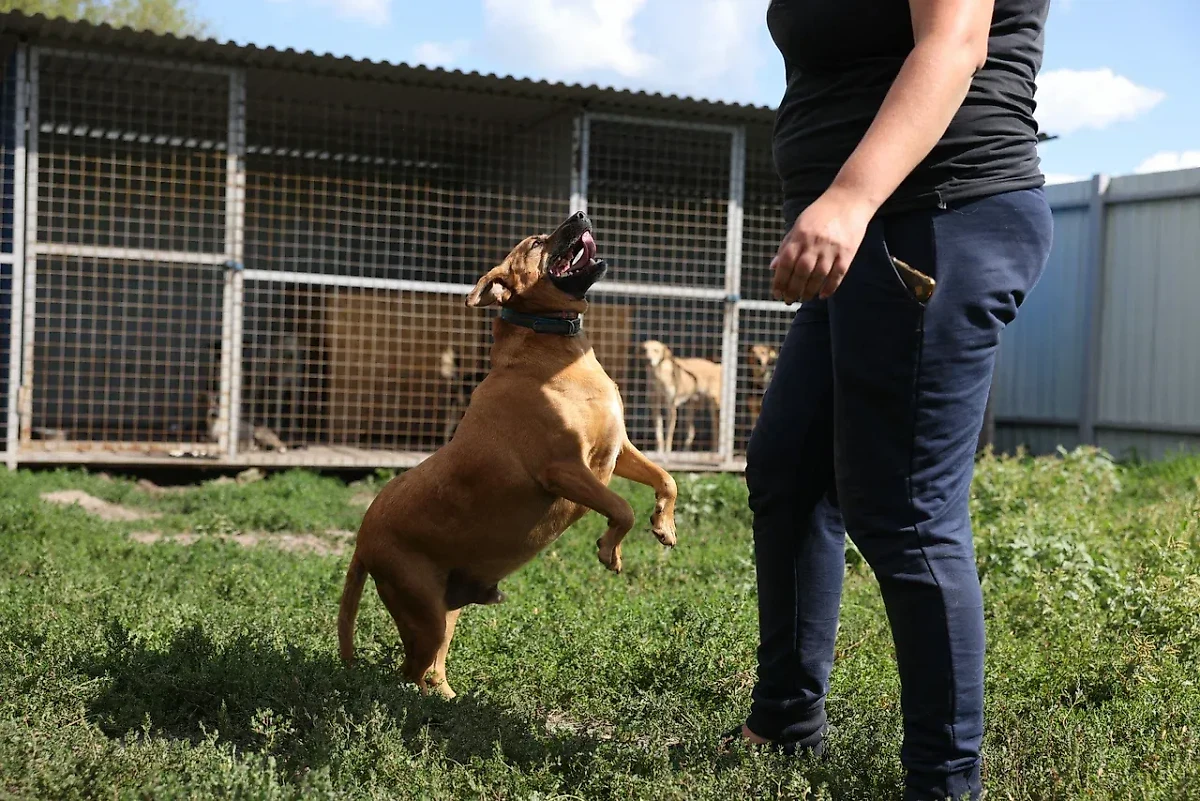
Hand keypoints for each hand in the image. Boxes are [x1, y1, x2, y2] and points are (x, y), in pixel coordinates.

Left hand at [770, 187, 875, 303]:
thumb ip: (786, 246)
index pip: (786, 263)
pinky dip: (829, 287)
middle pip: (801, 273)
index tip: (777, 293)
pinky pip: (837, 275)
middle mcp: (815, 243)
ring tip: (804, 298)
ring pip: (818, 276)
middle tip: (789, 300)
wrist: (849, 200)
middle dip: (793, 290)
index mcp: (800, 235)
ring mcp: (832, 248)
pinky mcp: (847, 252)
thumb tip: (773, 267)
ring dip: (809, 291)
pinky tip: (822, 295)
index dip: (780, 281)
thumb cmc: (820, 214)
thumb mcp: (799, 225)